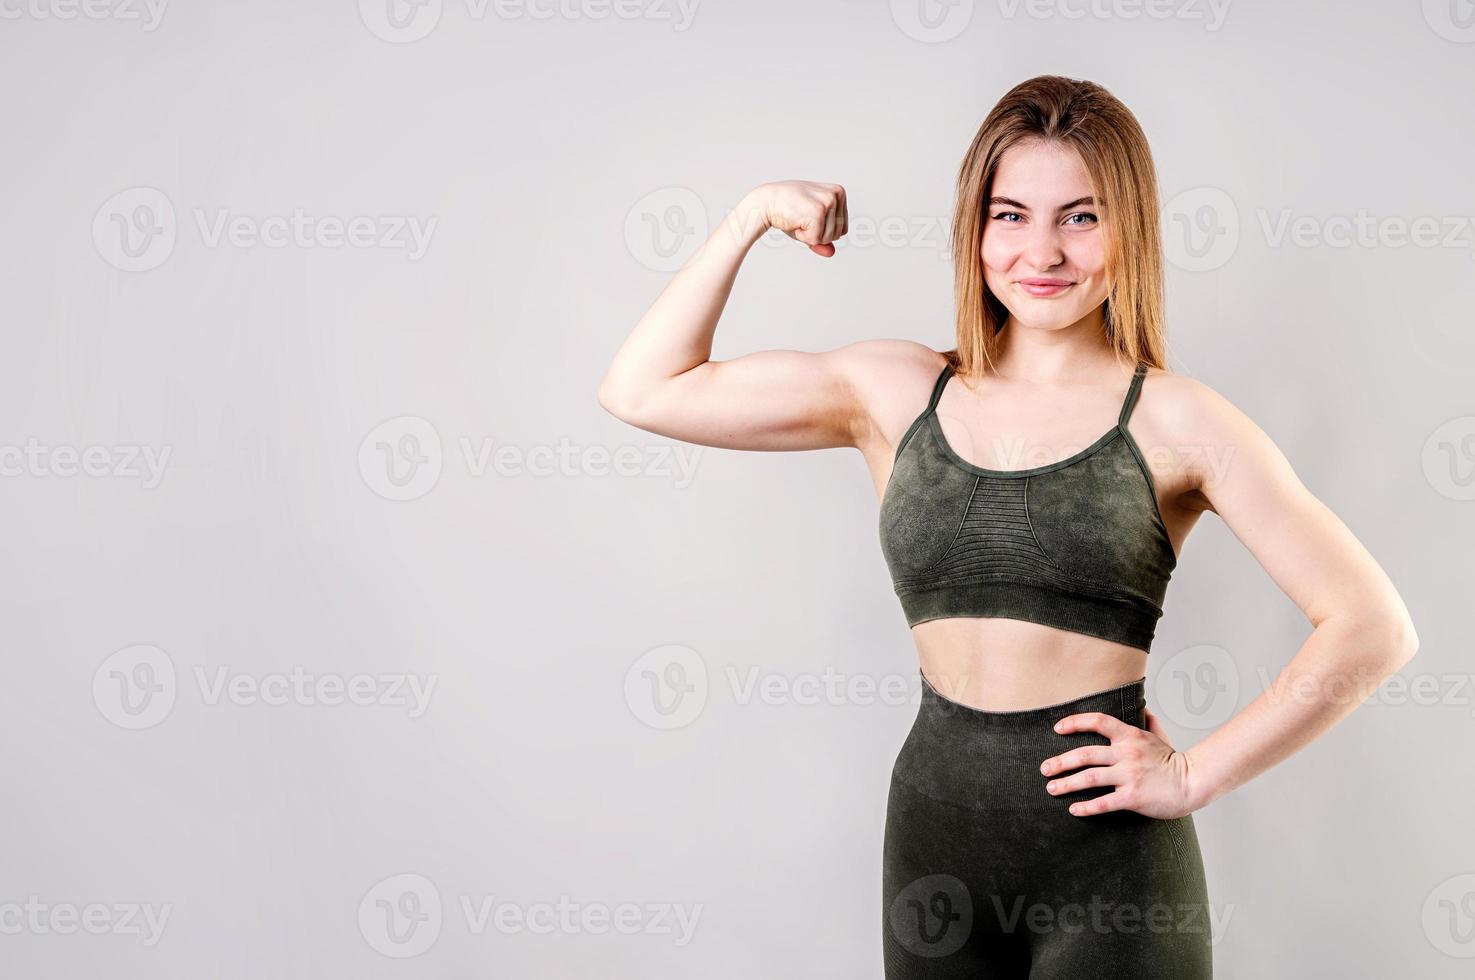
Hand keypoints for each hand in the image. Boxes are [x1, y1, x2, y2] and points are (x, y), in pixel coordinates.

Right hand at [746, 180, 848, 256]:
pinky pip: (816, 239)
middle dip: (818, 234)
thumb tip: (831, 253)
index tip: (809, 216)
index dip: (824, 231)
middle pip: (837, 234)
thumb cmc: (788, 210)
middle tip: (802, 218)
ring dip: (810, 235)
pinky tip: (795, 222)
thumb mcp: (810, 223)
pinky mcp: (818, 212)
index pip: (842, 228)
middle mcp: (836, 195)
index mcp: (839, 193)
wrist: (766, 201)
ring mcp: (828, 202)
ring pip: (829, 238)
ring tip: (798, 219)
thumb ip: (823, 239)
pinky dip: (803, 237)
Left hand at [1039, 704, 1198, 819]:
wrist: (1193, 783)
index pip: (1098, 721)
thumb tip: (1143, 708)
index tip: (1057, 729)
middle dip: (1060, 762)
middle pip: (1085, 754)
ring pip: (1089, 778)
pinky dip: (1086, 807)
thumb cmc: (1174, 761)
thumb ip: (1148, 722)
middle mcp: (1127, 753)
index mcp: (1130, 736)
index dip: (1075, 722)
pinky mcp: (1133, 797)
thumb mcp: (1161, 736)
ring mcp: (1129, 775)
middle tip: (1044, 768)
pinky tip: (1073, 809)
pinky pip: (1103, 802)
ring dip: (1066, 784)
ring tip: (1052, 788)